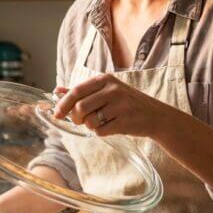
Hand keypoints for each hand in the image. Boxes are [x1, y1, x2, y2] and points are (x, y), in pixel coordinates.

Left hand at [52, 73, 166, 137]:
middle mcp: (113, 90)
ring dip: (90, 126)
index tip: (56, 114)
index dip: (63, 104)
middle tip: (81, 121)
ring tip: (100, 122)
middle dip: (76, 118)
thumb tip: (57, 90)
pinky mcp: (125, 121)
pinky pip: (101, 131)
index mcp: (105, 79)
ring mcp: (120, 106)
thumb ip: (82, 91)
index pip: (77, 91)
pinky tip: (110, 127)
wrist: (155, 115)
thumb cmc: (126, 103)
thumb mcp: (106, 91)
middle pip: (80, 107)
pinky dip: (101, 132)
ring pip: (90, 121)